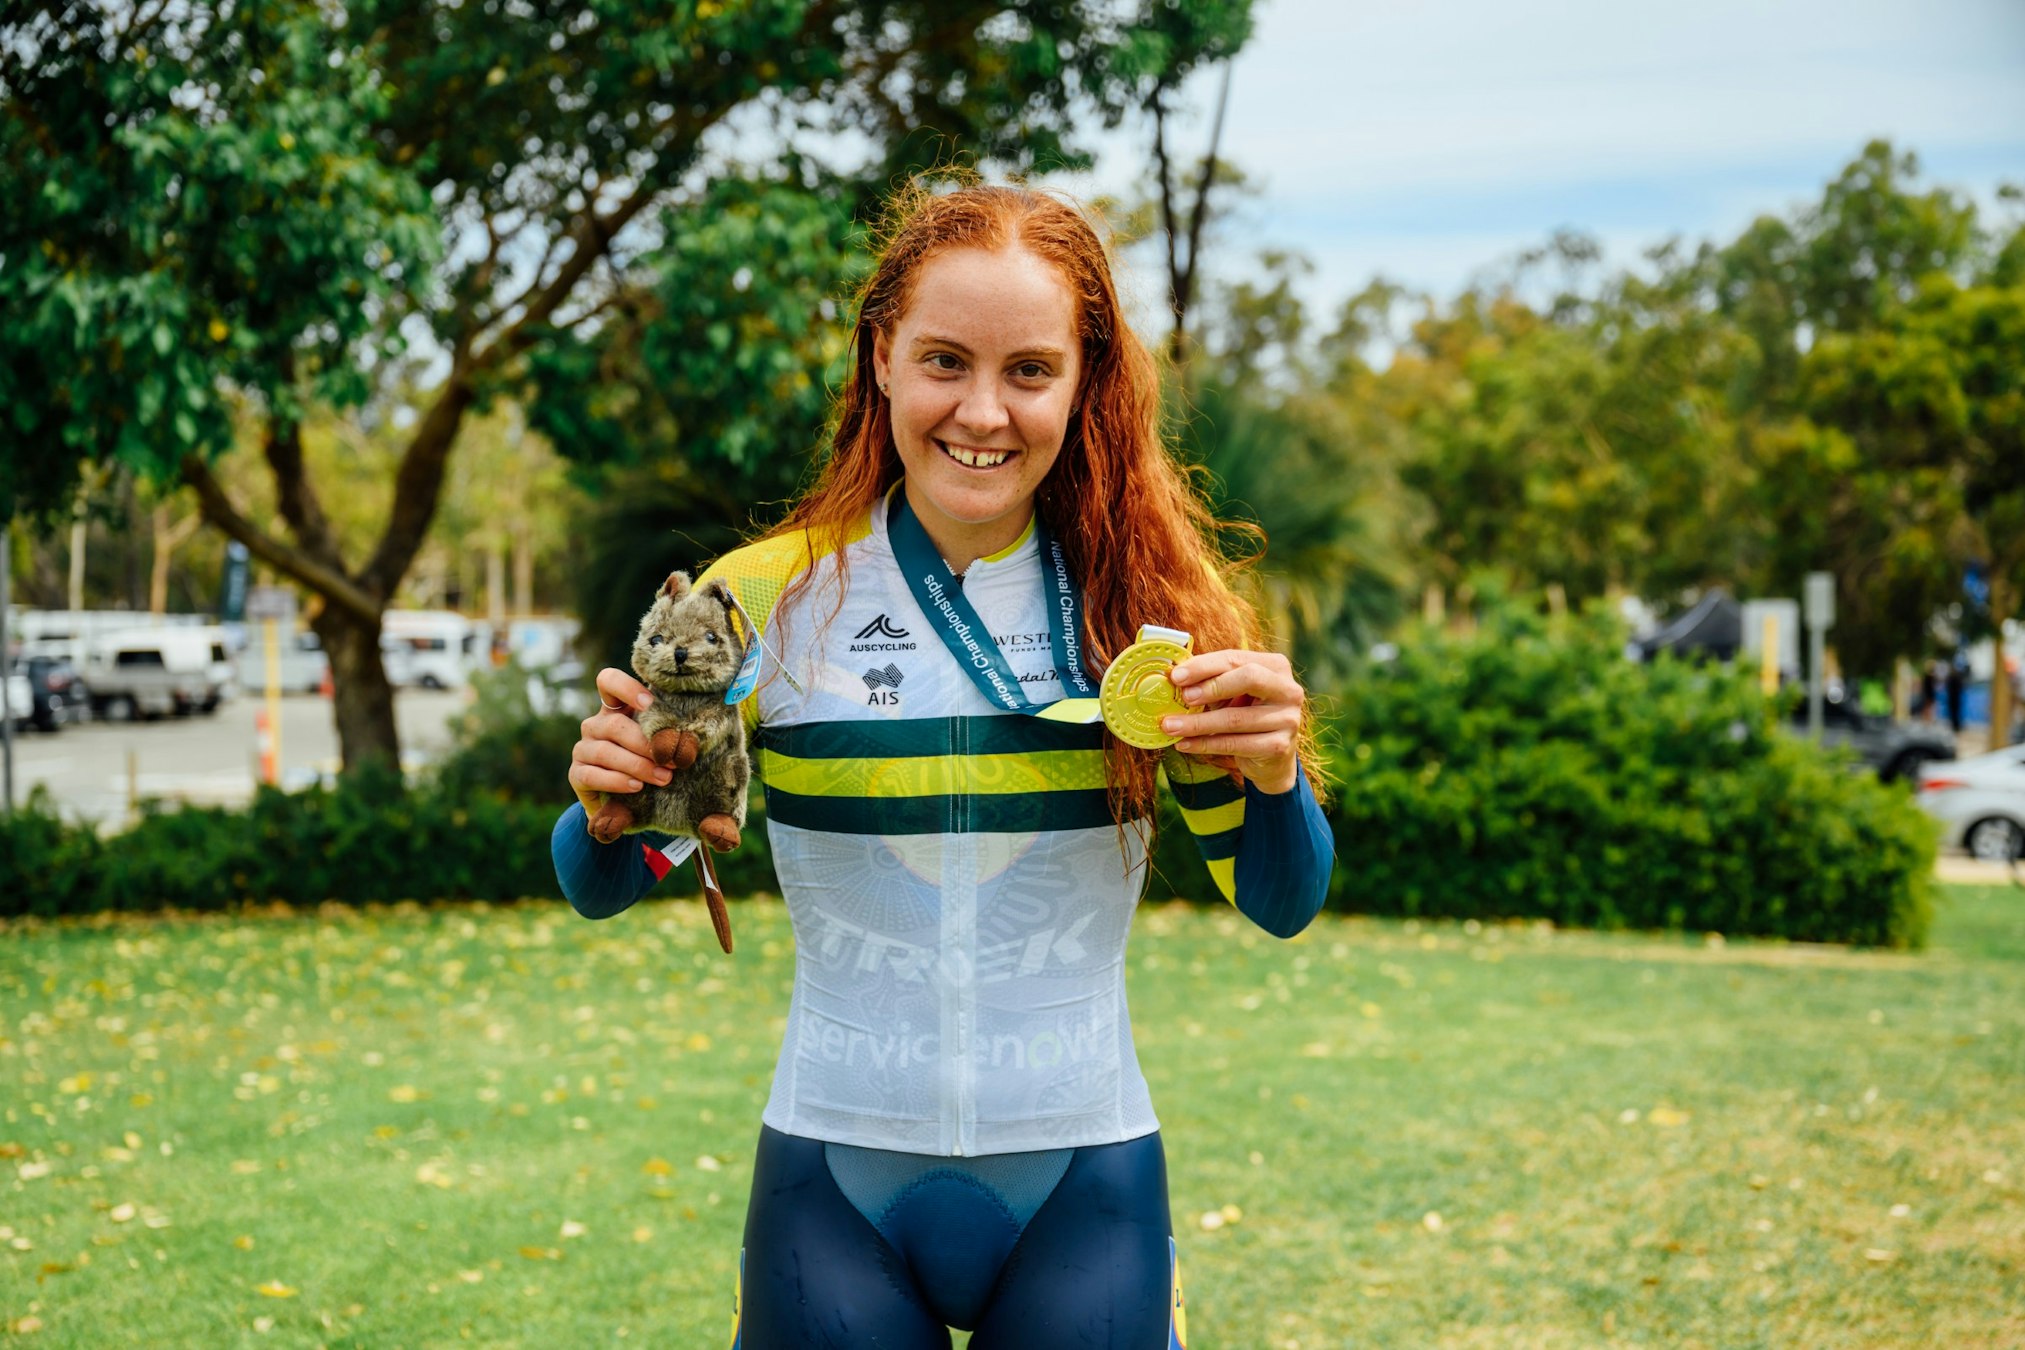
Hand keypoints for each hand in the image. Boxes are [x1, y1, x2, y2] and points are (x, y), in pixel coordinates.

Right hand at [568, 668, 670, 816]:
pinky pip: (592, 775)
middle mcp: (595, 725)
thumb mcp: (658, 745)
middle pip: (615, 724)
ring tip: (664, 778)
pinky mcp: (576, 774)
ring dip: (638, 765)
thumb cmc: (650, 764)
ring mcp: (583, 749)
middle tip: (672, 760)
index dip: (627, 688)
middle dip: (646, 743)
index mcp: (615, 709)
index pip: (608, 681)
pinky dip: (617, 781)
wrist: (626, 803)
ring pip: (606, 752)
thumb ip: (666, 733)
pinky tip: (637, 787)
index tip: (650, 704)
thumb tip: (691, 734)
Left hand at [1159, 649, 1304, 794]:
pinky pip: (1235, 744)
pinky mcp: (1279, 746)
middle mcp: (1288, 690)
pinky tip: (1184, 744)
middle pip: (1248, 678)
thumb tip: (1174, 677)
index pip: (1237, 659)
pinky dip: (1204, 744)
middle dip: (1211, 687)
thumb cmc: (1246, 715)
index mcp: (1276, 666)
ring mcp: (1288, 719)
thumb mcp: (1231, 693)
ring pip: (1235, 718)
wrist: (1271, 758)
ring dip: (1197, 723)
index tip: (1176, 676)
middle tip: (1183, 698)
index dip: (1204, 666)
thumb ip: (1210, 681)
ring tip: (1170, 726)